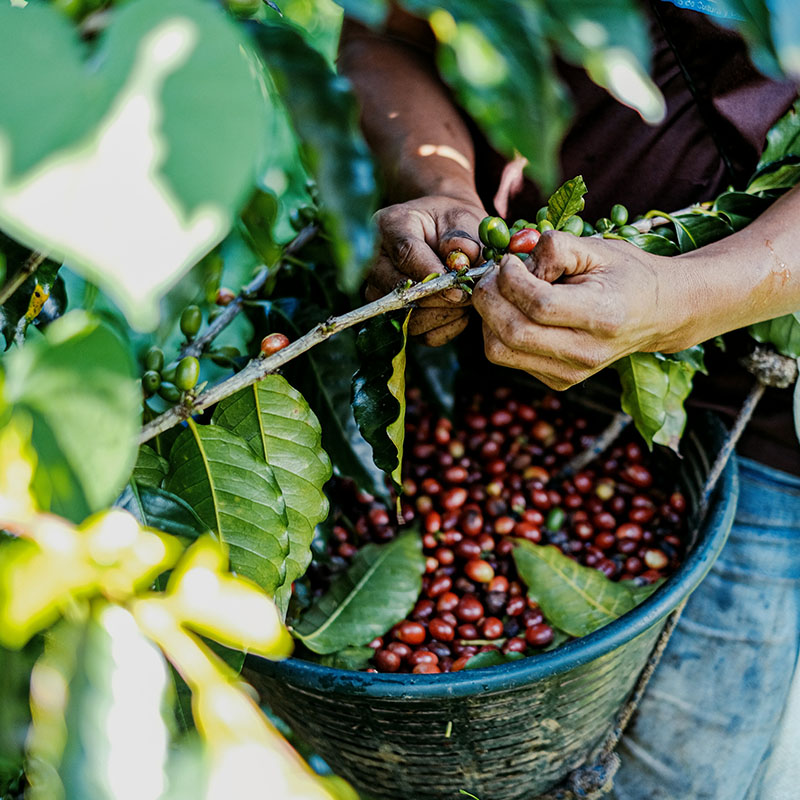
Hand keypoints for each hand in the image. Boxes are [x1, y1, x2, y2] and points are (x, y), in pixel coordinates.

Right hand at [366, 196, 485, 345]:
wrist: (444, 235)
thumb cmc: (452, 224)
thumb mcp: (462, 219)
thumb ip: (463, 238)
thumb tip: (460, 263)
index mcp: (390, 226)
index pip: (405, 253)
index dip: (431, 274)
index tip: (457, 288)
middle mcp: (375, 261)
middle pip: (400, 291)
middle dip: (440, 298)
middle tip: (468, 295)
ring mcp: (379, 291)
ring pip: (409, 318)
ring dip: (445, 315)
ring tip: (465, 299)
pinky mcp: (392, 316)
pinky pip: (420, 334)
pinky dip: (445, 327)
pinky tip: (458, 311)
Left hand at [472, 232, 693, 388]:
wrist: (657, 313)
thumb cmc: (625, 274)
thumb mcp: (596, 248)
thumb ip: (554, 248)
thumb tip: (514, 263)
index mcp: (602, 316)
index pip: (539, 305)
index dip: (511, 280)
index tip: (509, 261)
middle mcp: (586, 352)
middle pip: (512, 333)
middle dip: (489, 298)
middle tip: (493, 275)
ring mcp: (570, 373)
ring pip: (500, 351)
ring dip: (489, 317)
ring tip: (502, 292)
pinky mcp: (557, 381)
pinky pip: (507, 358)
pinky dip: (499, 332)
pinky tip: (515, 311)